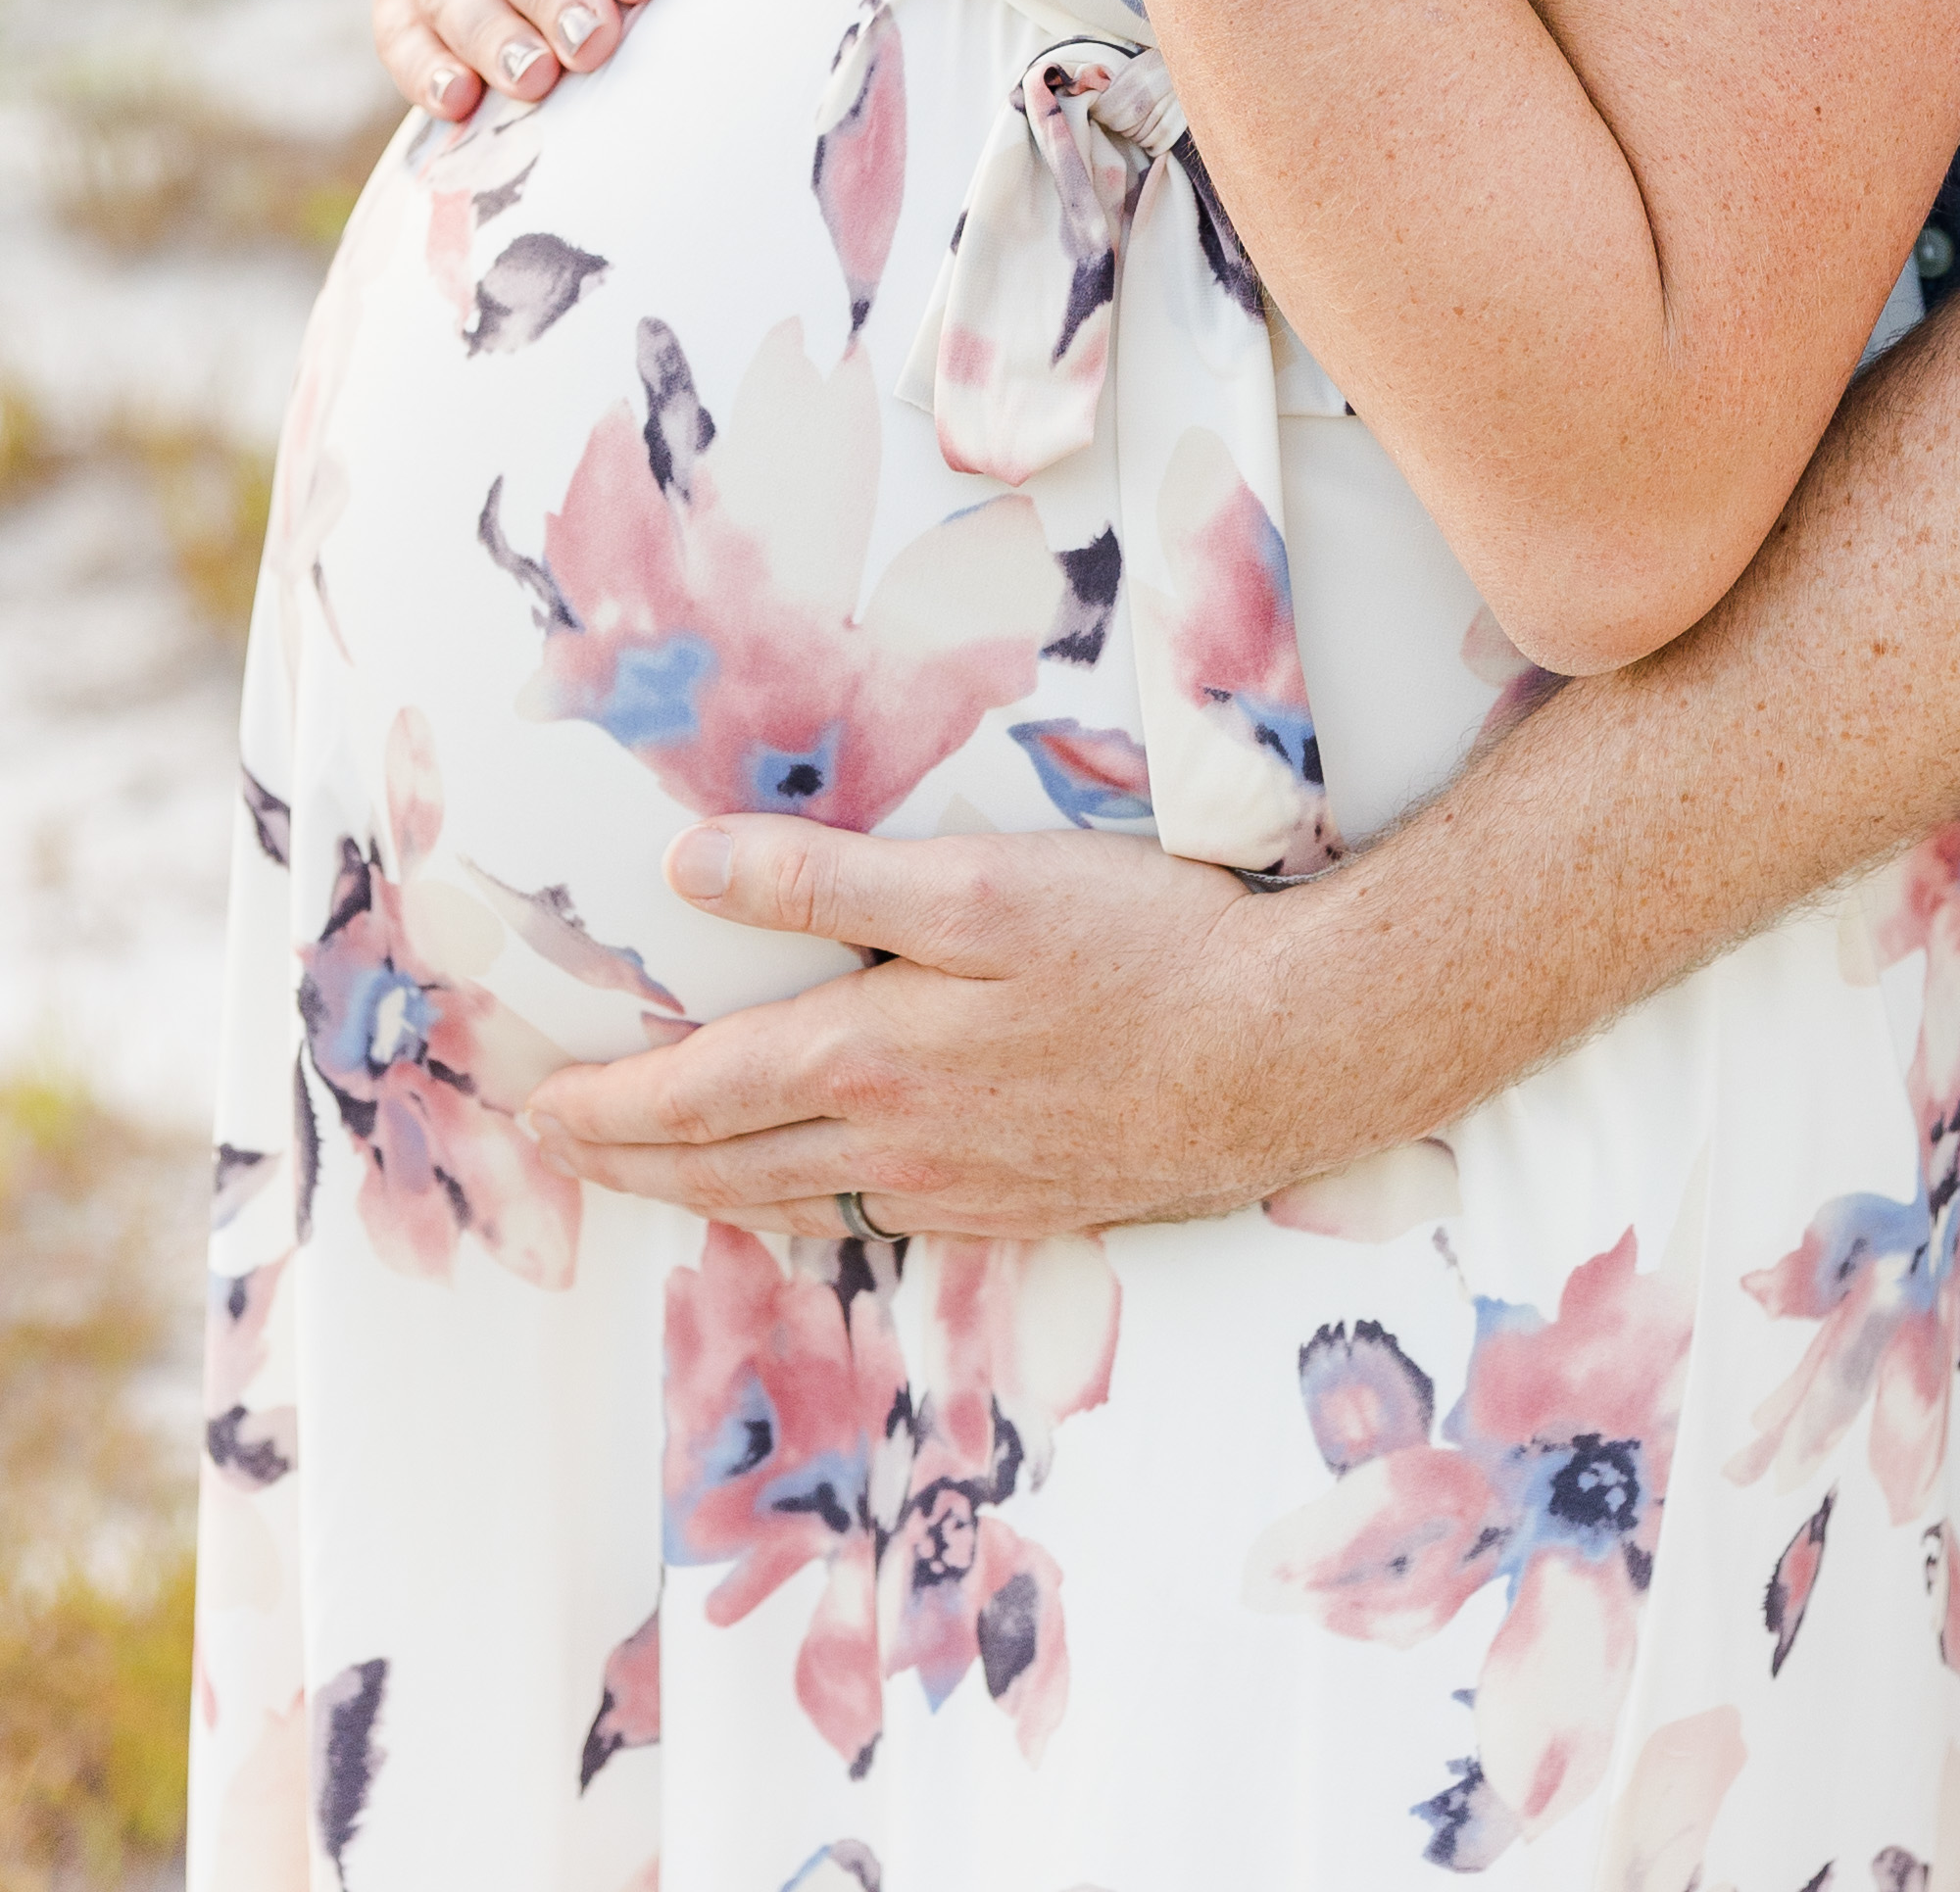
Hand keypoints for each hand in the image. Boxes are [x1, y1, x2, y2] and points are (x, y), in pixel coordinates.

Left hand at [521, 820, 1287, 1235]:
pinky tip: (804, 1206)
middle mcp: (900, 1144)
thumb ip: (832, 879)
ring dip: (702, 1196)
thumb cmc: (1149, 948)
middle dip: (630, 1160)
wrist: (1290, 1052)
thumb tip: (692, 866)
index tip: (538, 1102)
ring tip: (649, 1183)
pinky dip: (802, 1216)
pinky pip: (872, 1223)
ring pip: (795, 1205)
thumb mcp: (983, 884)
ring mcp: (962, 1188)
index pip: (702, 1092)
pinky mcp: (1022, 1205)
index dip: (612, 1100)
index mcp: (875, 1059)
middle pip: (728, 1166)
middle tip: (559, 1152)